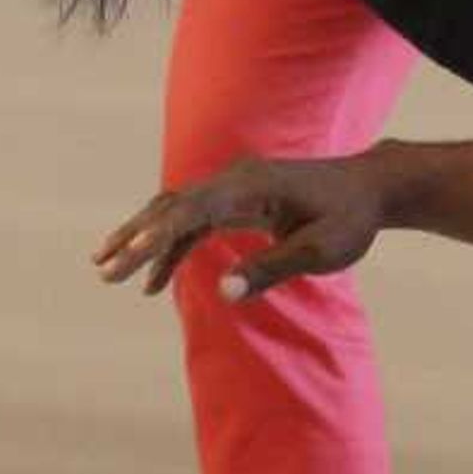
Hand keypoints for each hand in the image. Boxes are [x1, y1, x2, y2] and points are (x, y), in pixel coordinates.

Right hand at [96, 152, 390, 302]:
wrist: (370, 189)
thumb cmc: (349, 219)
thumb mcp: (320, 251)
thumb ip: (272, 268)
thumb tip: (225, 292)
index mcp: (252, 187)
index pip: (193, 208)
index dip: (159, 234)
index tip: (130, 257)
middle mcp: (236, 180)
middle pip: (172, 206)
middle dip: (135, 238)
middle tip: (103, 269)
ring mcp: (233, 188)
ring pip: (175, 211)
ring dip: (142, 239)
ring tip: (107, 270)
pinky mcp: (237, 200)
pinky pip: (193, 222)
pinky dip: (170, 248)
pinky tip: (153, 282)